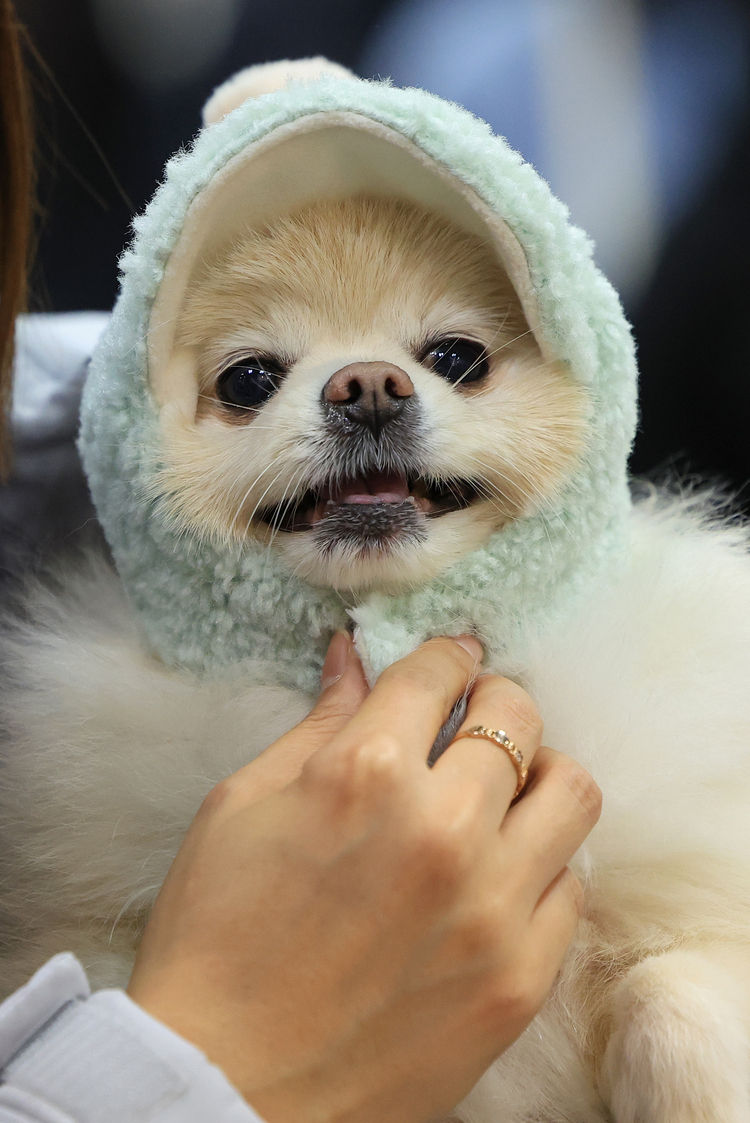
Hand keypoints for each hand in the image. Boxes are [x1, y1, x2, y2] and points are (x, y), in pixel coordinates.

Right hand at [127, 634, 600, 1122]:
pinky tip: (500, 872)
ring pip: (572, 792)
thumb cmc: (215, 941)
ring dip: (541, 771)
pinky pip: (571, 888)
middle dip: (496, 697)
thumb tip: (354, 657)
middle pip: (517, 716)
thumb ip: (316, 725)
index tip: (452, 660)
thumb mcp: (241, 808)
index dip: (446, 656)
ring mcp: (491, 908)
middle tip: (475, 714)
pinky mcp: (520, 979)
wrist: (224, 1087)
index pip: (437, 675)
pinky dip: (542, 863)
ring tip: (505, 789)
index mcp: (362, 776)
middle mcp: (441, 830)